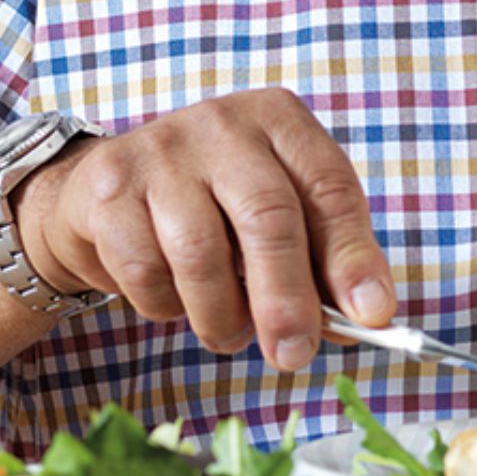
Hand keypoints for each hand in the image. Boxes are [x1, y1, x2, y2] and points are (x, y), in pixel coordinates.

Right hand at [16, 89, 397, 371]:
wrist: (105, 192)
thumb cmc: (211, 208)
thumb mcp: (276, 219)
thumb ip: (321, 263)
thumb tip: (365, 318)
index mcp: (279, 121)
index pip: (329, 187)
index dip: (353, 257)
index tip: (371, 316)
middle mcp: (222, 124)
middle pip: (267, 216)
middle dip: (286, 299)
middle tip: (294, 355)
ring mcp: (160, 151)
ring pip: (202, 253)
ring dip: (221, 316)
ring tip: (227, 334)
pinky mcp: (109, 189)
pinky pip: (145, 270)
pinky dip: (165, 306)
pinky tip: (172, 298)